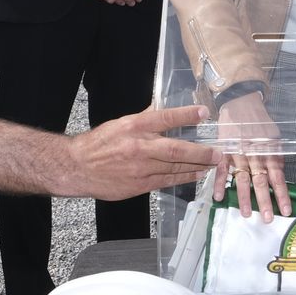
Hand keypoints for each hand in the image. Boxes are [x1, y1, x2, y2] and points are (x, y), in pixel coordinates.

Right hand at [67, 104, 222, 201]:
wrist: (78, 168)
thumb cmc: (99, 144)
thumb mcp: (120, 124)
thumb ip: (144, 119)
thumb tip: (162, 109)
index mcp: (133, 127)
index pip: (165, 118)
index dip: (186, 115)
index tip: (204, 113)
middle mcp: (139, 147)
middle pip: (176, 149)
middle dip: (200, 151)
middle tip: (217, 152)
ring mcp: (139, 168)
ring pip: (174, 167)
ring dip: (196, 166)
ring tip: (213, 163)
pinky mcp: (138, 185)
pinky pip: (166, 181)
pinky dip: (183, 178)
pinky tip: (196, 175)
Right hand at [216, 93, 290, 221]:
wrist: (241, 103)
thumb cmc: (259, 122)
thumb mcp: (274, 137)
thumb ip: (275, 157)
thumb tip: (279, 176)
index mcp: (269, 152)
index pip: (278, 177)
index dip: (281, 194)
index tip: (285, 210)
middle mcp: (254, 155)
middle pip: (261, 181)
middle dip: (264, 201)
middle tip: (267, 218)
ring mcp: (238, 153)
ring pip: (242, 178)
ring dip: (244, 197)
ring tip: (246, 213)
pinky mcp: (224, 151)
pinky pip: (221, 169)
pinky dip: (219, 183)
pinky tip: (220, 197)